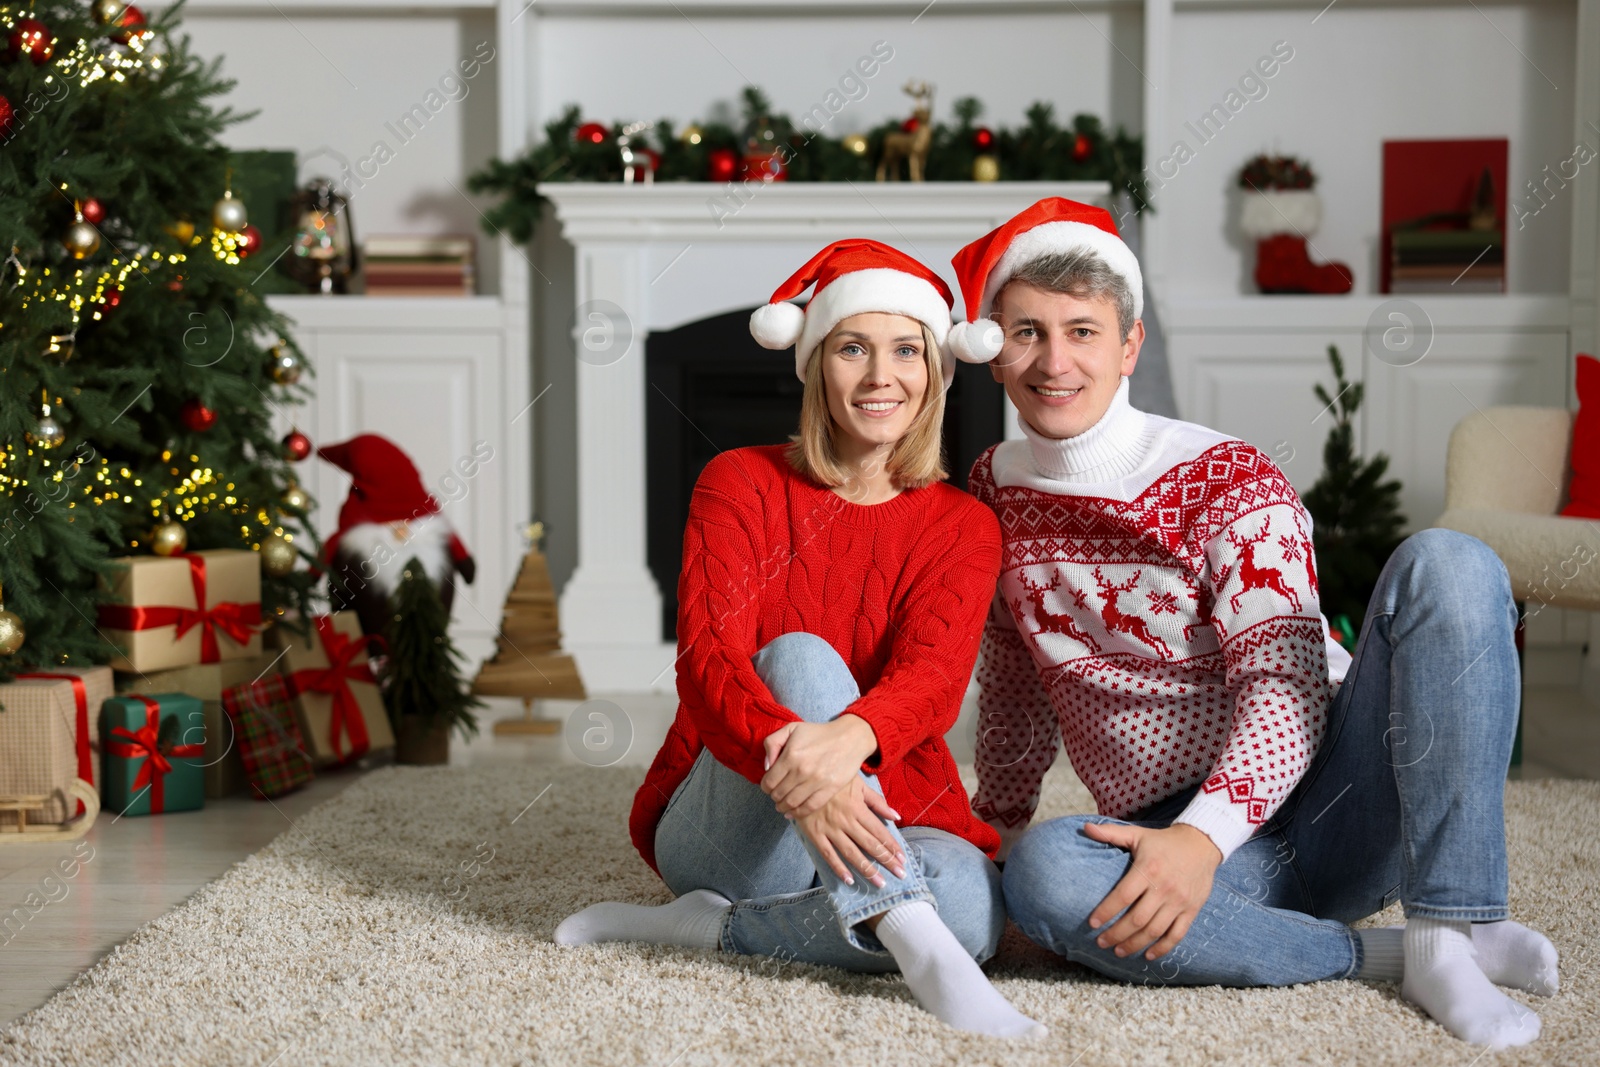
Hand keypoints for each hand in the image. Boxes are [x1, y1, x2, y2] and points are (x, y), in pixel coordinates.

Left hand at [760, 715, 878, 817]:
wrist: (849, 738)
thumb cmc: (818, 733)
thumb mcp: (791, 728)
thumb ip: (772, 743)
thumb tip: (767, 766)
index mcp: (790, 755)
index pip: (769, 782)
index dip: (765, 786)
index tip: (768, 785)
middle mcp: (802, 771)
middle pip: (778, 794)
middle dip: (773, 797)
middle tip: (776, 795)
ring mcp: (816, 782)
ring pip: (791, 803)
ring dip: (783, 807)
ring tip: (782, 805)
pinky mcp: (829, 789)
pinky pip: (809, 807)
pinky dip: (798, 813)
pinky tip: (793, 812)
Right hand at [794, 778, 905, 887]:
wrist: (802, 778)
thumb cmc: (834, 780)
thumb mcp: (858, 784)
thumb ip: (877, 801)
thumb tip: (896, 816)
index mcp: (857, 808)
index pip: (879, 831)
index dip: (892, 846)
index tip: (903, 859)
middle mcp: (845, 821)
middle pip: (869, 844)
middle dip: (886, 860)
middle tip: (900, 874)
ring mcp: (829, 829)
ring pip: (851, 853)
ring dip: (867, 869)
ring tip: (880, 883)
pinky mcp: (814, 834)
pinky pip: (827, 854)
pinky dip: (838, 868)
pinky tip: (849, 880)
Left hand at [1083, 822, 1221, 960]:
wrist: (1202, 843)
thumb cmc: (1163, 841)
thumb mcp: (1137, 834)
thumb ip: (1111, 833)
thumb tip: (1085, 828)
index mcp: (1148, 869)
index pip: (1123, 896)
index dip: (1106, 912)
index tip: (1092, 924)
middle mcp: (1164, 888)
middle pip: (1137, 919)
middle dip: (1116, 934)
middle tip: (1101, 943)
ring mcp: (1179, 902)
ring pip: (1154, 931)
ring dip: (1135, 944)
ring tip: (1118, 952)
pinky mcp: (1192, 910)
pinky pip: (1177, 935)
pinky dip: (1162, 948)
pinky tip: (1148, 955)